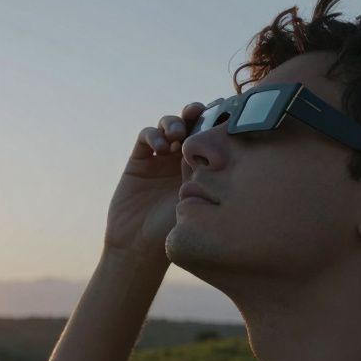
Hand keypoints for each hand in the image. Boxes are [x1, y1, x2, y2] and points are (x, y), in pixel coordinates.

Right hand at [104, 103, 205, 262]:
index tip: (221, 116)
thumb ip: (207, 175)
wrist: (139, 245)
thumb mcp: (197, 202)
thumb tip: (222, 148)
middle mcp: (181, 160)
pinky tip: (160, 147)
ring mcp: (160, 158)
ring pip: (168, 125)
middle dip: (196, 114)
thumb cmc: (174, 231)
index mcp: (202, 167)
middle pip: (191, 124)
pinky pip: (146, 136)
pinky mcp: (139, 160)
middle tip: (199, 114)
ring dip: (174, 123)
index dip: (215, 122)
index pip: (211, 136)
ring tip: (177, 135)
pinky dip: (153, 135)